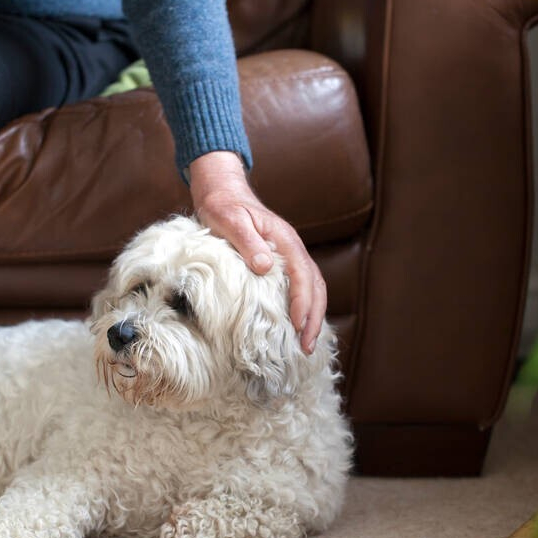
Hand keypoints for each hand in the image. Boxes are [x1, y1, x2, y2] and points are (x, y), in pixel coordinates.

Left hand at [188, 151, 326, 354]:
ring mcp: (288, 256)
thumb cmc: (222, 205)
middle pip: (315, 286)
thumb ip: (247, 241)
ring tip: (305, 344)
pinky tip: (295, 326)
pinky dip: (303, 308)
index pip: (303, 276)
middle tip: (306, 347)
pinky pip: (299, 287)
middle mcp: (292, 249)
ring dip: (311, 316)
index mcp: (285, 240)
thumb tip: (264, 267)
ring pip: (311, 288)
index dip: (302, 303)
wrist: (222, 190)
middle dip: (313, 318)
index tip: (298, 326)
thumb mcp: (229, 220)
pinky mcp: (280, 262)